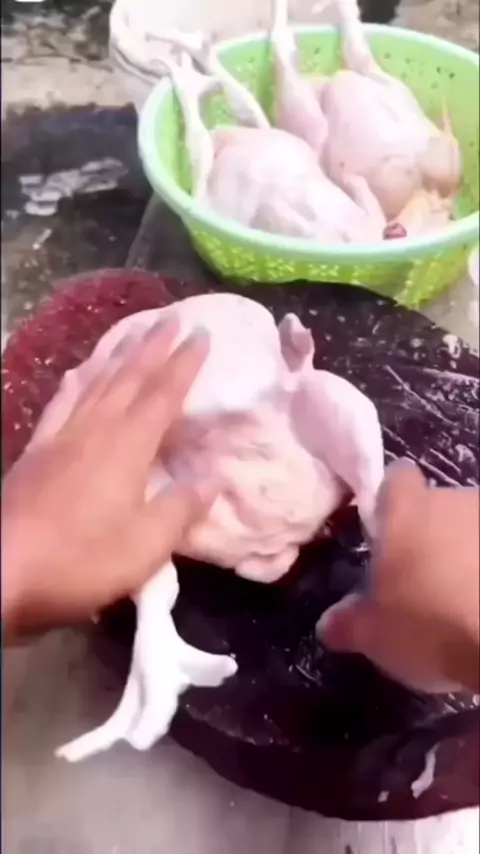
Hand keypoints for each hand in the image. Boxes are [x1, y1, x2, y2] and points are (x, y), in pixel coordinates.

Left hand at [2, 322, 213, 638]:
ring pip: (96, 382)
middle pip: (129, 377)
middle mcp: (95, 430)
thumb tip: (211, 480)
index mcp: (127, 447)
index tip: (202, 334)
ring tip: (133, 332)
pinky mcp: (36, 451)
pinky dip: (76, 382)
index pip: (163, 395)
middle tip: (173, 316)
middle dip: (154, 346)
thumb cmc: (80, 560)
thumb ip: (179, 509)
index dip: (184, 365)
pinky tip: (78, 373)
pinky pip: (62, 402)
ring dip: (118, 354)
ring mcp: (61, 437)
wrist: (1, 571)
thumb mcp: (144, 546)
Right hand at [317, 460, 478, 692]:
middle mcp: (454, 500)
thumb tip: (328, 624)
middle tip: (425, 578)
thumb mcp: (375, 635)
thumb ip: (349, 622)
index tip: (387, 531)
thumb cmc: (430, 625)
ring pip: (474, 527)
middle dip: (432, 533)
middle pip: (438, 505)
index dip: (391, 501)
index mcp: (407, 512)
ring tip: (464, 593)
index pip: (396, 479)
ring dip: (468, 551)